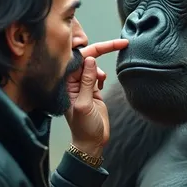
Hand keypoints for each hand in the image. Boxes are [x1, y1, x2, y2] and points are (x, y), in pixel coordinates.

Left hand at [65, 38, 127, 156]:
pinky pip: (96, 74)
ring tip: (101, 84)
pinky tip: (102, 85)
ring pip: (92, 65)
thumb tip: (90, 59)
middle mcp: (71, 82)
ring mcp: (81, 85)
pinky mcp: (91, 90)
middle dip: (102, 50)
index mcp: (65, 84)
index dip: (93, 49)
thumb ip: (86, 81)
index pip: (78, 60)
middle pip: (86, 58)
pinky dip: (101, 75)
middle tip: (122, 43)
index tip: (113, 43)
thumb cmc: (84, 127)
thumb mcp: (84, 104)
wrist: (92, 142)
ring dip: (100, 69)